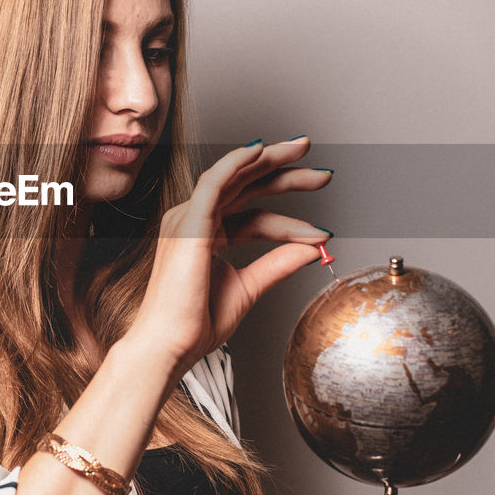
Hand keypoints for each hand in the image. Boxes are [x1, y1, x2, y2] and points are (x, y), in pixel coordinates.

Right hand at [125, 136, 331, 376]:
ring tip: (303, 150)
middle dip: (284, 173)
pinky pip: (214, 183)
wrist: (170, 344)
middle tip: (323, 172)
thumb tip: (311, 250)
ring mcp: (189, 218)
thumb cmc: (196, 322)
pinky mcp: (189, 223)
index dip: (290, 221)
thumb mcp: (248, 288)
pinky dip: (237, 163)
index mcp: (205, 234)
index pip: (253, 216)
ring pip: (233, 176)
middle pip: (245, 187)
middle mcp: (195, 220)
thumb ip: (277, 264)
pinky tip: (261, 151)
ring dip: (270, 160)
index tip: (324, 232)